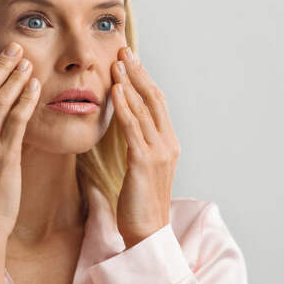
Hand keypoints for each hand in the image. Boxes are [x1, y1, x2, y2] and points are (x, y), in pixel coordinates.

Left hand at [110, 46, 180, 246]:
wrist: (147, 232)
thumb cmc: (140, 204)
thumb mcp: (142, 169)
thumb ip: (139, 146)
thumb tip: (127, 127)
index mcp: (169, 144)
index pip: (157, 104)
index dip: (144, 80)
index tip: (130, 61)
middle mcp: (168, 144)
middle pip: (154, 99)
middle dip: (138, 73)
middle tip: (124, 50)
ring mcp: (158, 152)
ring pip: (144, 109)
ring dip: (129, 83)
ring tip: (117, 62)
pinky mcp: (144, 162)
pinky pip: (133, 128)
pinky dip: (124, 107)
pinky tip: (114, 90)